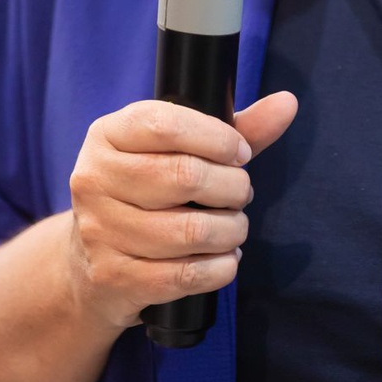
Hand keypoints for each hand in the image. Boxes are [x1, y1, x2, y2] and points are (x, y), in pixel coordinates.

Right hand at [67, 92, 296, 330]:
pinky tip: (224, 259)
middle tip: (240, 195)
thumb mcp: (181, 152)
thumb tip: (287, 103)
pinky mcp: (113, 278)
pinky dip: (220, 268)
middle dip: (233, 188)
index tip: (240, 154)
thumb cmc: (151, 195)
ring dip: (231, 231)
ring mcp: (99, 231)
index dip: (218, 139)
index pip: (167, 124)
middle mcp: (94, 179)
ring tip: (234, 228)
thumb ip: (235, 129)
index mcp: (108, 135)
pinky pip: (185, 274)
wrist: (93, 266)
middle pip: (185, 176)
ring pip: (190, 231)